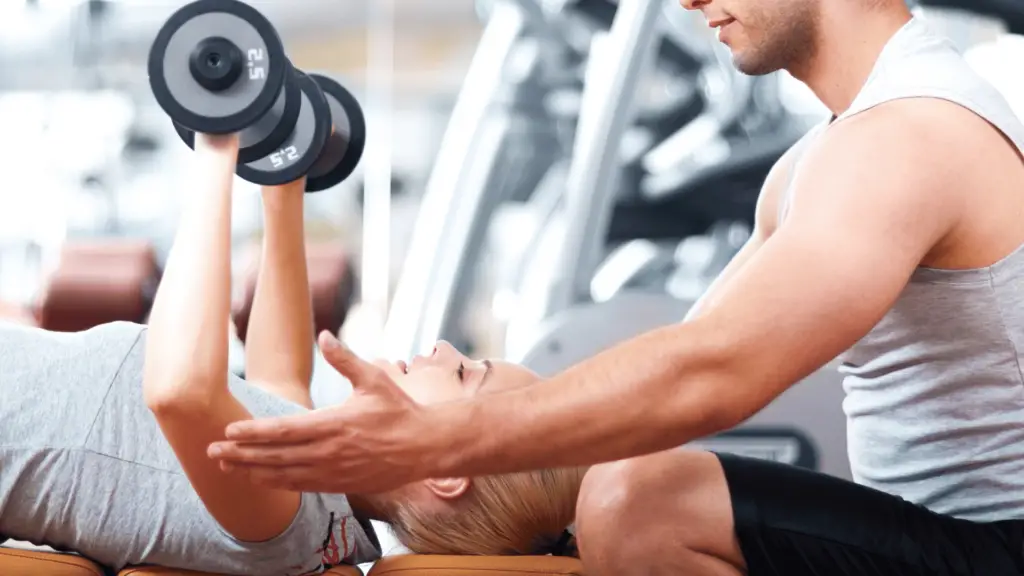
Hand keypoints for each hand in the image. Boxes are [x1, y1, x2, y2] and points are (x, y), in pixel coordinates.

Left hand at [207, 331, 438, 493]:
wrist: (426, 447)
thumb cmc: (400, 410)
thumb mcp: (375, 380)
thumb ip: (345, 360)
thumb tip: (324, 336)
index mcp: (335, 424)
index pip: (285, 430)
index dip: (254, 432)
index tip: (229, 429)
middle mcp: (330, 451)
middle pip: (276, 455)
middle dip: (241, 453)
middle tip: (211, 450)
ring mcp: (334, 471)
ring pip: (284, 474)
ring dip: (252, 471)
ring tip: (226, 466)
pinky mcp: (341, 484)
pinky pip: (301, 486)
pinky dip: (277, 483)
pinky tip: (259, 479)